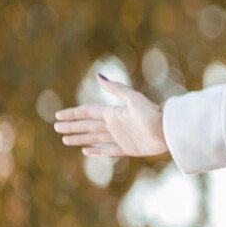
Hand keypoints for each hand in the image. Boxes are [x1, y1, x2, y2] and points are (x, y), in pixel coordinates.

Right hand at [53, 74, 169, 157]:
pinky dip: (97, 151)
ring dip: (80, 138)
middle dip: (72, 126)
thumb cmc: (153, 114)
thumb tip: (98, 75)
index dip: (73, 114)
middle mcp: (115, 125)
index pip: (88, 112)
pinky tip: (86, 150)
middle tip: (56, 127)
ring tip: (65, 140)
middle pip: (88, 126)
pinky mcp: (128, 149)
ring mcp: (121, 137)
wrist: (169, 131)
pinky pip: (109, 150)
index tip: (58, 116)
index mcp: (114, 113)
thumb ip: (116, 88)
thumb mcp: (133, 99)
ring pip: (95, 138)